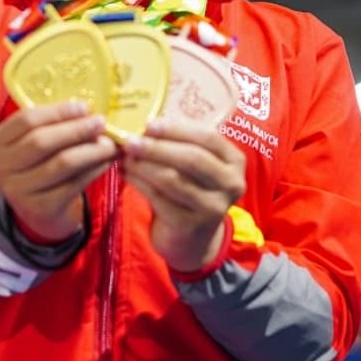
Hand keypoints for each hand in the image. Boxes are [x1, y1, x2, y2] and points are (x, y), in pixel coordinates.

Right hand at [0, 101, 117, 239]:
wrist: (38, 213)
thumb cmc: (38, 167)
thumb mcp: (31, 145)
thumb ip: (50, 126)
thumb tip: (87, 111)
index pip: (26, 120)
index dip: (57, 111)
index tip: (83, 106)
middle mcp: (1, 167)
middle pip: (42, 141)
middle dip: (75, 129)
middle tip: (100, 122)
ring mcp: (19, 190)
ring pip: (61, 163)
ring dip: (90, 150)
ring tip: (109, 143)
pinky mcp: (40, 208)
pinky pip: (73, 184)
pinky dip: (94, 170)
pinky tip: (106, 162)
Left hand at [121, 118, 245, 271]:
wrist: (192, 237)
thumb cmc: (191, 188)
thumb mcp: (195, 164)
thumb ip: (180, 144)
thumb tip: (147, 125)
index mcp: (235, 161)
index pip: (208, 138)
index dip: (177, 130)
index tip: (149, 124)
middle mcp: (231, 184)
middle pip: (191, 159)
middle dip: (157, 147)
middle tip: (130, 141)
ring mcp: (213, 207)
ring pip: (172, 179)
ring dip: (143, 165)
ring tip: (125, 157)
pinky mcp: (191, 225)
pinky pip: (158, 198)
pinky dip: (138, 182)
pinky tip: (125, 174)